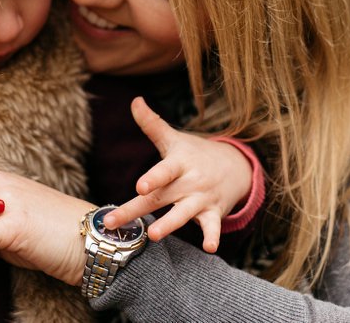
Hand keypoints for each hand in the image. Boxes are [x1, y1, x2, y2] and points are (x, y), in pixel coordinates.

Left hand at [102, 97, 252, 251]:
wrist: (235, 165)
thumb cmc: (195, 153)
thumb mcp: (174, 138)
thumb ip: (152, 123)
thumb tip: (134, 101)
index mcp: (178, 162)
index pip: (163, 170)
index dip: (152, 178)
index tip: (139, 186)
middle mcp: (190, 181)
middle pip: (159, 197)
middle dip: (135, 209)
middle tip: (113, 222)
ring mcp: (202, 198)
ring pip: (183, 214)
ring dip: (169, 224)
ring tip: (154, 236)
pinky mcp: (214, 213)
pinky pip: (213, 226)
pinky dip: (212, 237)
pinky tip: (208, 249)